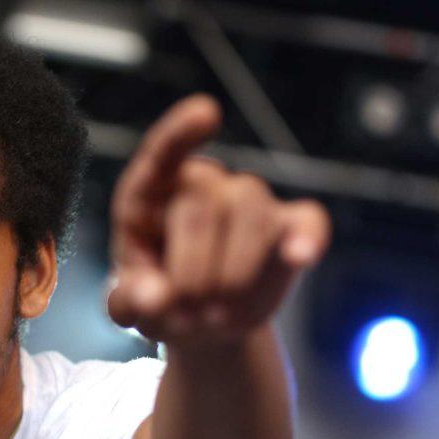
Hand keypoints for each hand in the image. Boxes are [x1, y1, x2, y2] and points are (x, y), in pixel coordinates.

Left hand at [107, 94, 330, 346]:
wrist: (201, 326)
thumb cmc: (157, 302)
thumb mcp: (129, 307)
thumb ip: (129, 301)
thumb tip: (154, 298)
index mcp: (149, 195)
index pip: (162, 154)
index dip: (181, 133)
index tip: (207, 112)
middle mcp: (203, 185)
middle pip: (202, 207)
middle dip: (191, 273)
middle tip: (185, 318)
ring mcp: (250, 202)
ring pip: (251, 213)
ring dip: (233, 275)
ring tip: (216, 317)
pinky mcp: (290, 228)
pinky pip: (309, 220)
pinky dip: (307, 237)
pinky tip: (300, 257)